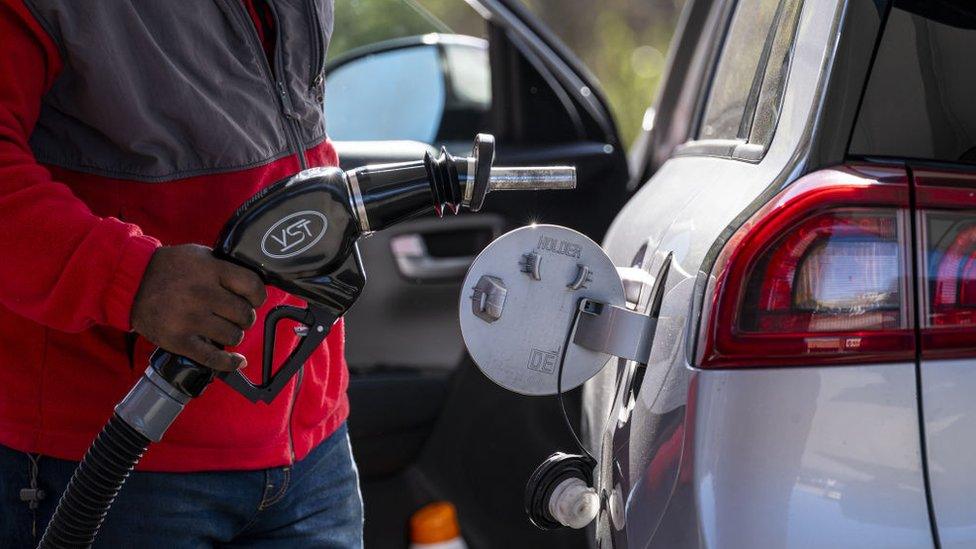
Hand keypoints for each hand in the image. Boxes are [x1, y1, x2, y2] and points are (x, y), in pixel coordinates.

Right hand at [131, 244, 266, 370]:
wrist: (130, 281)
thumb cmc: (169, 268)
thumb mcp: (200, 255)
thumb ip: (225, 268)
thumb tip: (252, 286)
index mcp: (211, 270)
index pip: (252, 287)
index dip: (258, 296)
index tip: (254, 299)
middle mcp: (203, 294)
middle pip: (244, 314)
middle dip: (244, 317)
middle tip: (233, 315)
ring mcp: (190, 319)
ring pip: (233, 336)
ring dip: (232, 335)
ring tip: (222, 328)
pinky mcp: (178, 339)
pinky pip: (212, 357)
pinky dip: (229, 363)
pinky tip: (238, 361)